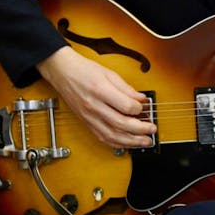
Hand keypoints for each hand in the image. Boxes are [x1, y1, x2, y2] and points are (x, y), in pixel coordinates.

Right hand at [36, 46, 156, 147]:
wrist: (62, 72)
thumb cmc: (85, 70)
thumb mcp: (109, 74)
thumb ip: (127, 89)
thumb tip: (142, 99)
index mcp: (101, 90)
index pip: (125, 106)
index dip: (139, 108)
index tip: (145, 107)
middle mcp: (94, 106)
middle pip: (120, 123)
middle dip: (140, 130)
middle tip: (152, 129)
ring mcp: (89, 117)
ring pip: (112, 135)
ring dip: (131, 141)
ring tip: (145, 141)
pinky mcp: (87, 123)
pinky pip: (103, 137)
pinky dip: (117, 143)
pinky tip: (128, 144)